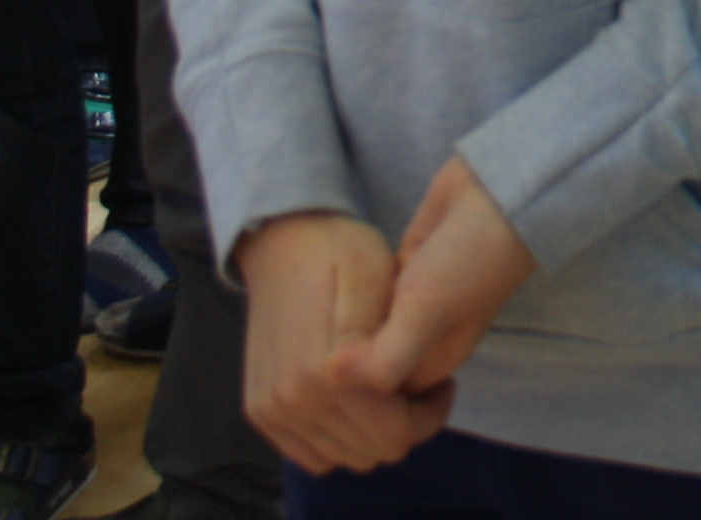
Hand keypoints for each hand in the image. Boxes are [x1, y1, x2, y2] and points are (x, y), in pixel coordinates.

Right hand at [231, 211, 447, 475]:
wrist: (283, 241)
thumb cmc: (342, 255)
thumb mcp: (378, 282)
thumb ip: (384, 343)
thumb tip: (382, 389)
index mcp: (325, 375)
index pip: (395, 435)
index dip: (430, 415)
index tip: (441, 384)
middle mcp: (291, 402)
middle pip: (370, 452)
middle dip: (406, 425)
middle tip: (418, 386)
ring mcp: (271, 411)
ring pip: (342, 458)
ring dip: (372, 433)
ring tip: (388, 391)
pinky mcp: (260, 412)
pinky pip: (309, 455)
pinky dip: (338, 440)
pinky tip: (356, 404)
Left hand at [339, 156, 535, 403]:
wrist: (494, 195)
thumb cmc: (468, 262)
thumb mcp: (425, 316)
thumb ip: (382, 359)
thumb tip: (329, 378)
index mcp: (432, 365)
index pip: (379, 405)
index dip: (349, 396)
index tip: (327, 372)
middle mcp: (421, 342)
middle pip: (369, 372)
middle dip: (344, 362)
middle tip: (320, 341)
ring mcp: (411, 308)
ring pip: (365, 335)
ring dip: (343, 329)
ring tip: (319, 315)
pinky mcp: (404, 274)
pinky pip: (367, 300)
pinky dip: (349, 298)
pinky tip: (333, 287)